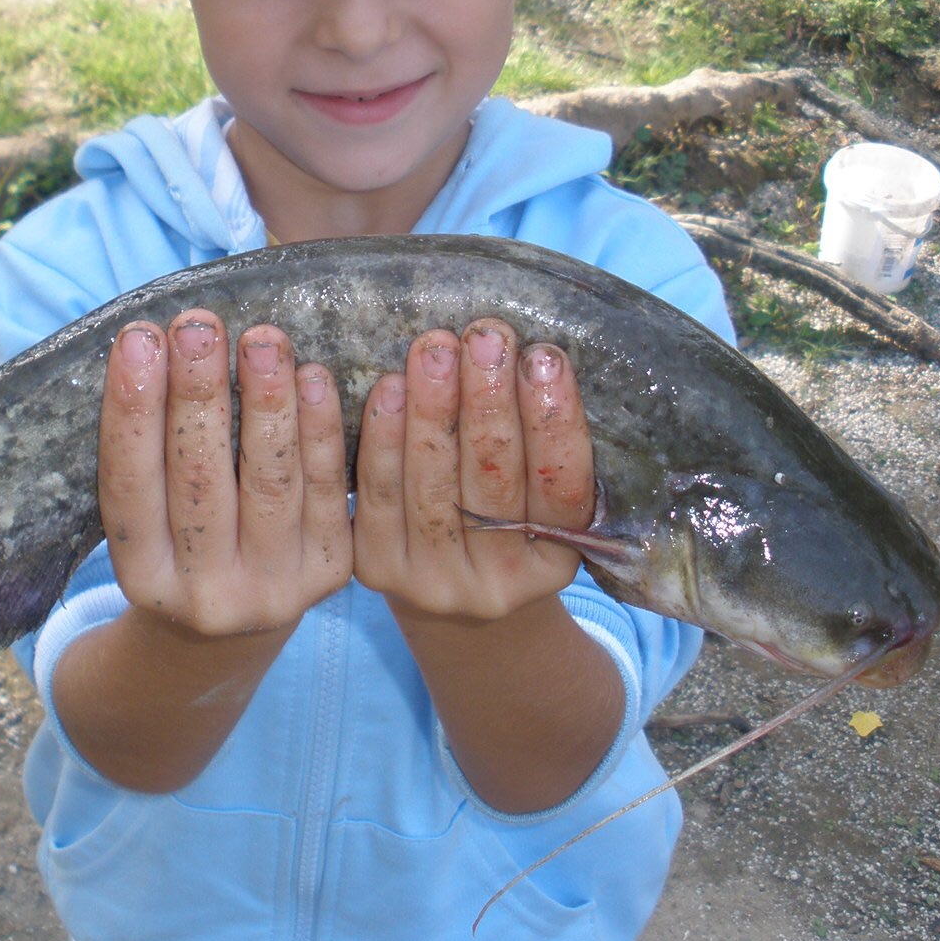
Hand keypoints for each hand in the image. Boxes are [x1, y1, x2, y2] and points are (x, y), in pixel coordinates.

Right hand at [97, 311, 351, 637]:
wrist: (233, 631)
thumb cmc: (179, 541)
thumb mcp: (146, 520)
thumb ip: (146, 452)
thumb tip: (156, 345)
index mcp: (141, 578)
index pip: (130, 486)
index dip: (132, 410)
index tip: (138, 339)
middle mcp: (204, 593)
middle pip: (200, 479)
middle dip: (199, 394)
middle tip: (199, 326)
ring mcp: (270, 587)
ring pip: (271, 481)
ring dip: (267, 402)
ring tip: (261, 338)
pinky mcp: (326, 572)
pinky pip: (326, 490)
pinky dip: (321, 428)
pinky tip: (312, 376)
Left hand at [352, 319, 595, 620]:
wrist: (450, 602)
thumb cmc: (508, 524)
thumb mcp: (543, 505)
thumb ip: (546, 449)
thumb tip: (534, 357)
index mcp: (555, 563)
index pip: (561, 488)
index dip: (553, 422)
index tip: (545, 358)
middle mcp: (497, 583)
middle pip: (493, 479)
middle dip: (489, 400)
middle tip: (486, 338)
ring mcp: (434, 580)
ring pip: (431, 482)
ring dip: (432, 406)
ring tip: (436, 347)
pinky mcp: (378, 566)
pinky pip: (379, 492)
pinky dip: (384, 435)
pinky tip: (390, 386)